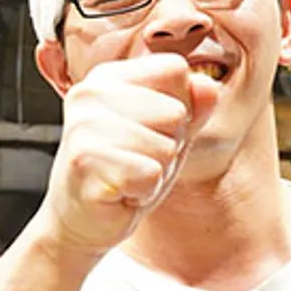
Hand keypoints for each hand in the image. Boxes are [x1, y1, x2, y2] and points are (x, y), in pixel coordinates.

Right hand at [42, 53, 217, 255]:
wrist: (81, 220)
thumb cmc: (124, 172)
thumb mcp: (167, 133)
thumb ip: (192, 106)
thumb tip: (209, 88)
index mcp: (108, 77)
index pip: (175, 69)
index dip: (179, 106)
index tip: (149, 130)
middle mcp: (90, 93)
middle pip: (175, 111)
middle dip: (168, 145)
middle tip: (135, 161)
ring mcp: (83, 126)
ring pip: (165, 146)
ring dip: (156, 172)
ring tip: (127, 176)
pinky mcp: (83, 161)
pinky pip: (149, 175)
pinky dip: (143, 192)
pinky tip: (121, 192)